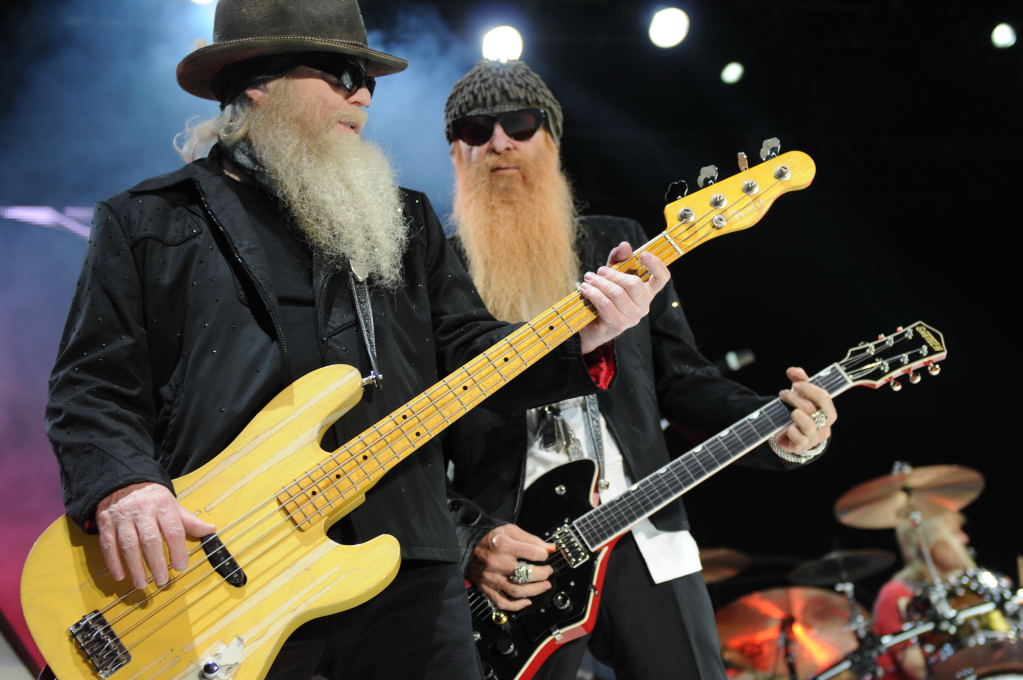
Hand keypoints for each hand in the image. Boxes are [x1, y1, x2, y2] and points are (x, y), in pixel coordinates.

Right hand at [96, 481, 215, 588]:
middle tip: (162, 581)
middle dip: (156, 563)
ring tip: (142, 583)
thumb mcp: (173, 504)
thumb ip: (189, 521)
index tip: (180, 567)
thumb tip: (211, 530)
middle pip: (150, 540)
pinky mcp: (105, 522)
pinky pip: (108, 545)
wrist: (124, 481)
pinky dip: (114, 562)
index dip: (178, 551)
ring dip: (135, 567)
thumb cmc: (153, 498)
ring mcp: (122, 517)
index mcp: (163, 505)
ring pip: (129, 544)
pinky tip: (120, 576)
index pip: (173, 531)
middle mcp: (142, 510)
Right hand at [470, 524, 554, 610]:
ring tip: (545, 585)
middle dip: (543, 574)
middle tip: (548, 571)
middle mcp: (497, 562)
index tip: (545, 555)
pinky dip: (517, 606)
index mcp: (503, 545)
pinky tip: (527, 601)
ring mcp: (491, 578)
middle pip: (526, 574)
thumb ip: (531, 539)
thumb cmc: (490, 538)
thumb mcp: (510, 530)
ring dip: (536, 590)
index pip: (533, 553)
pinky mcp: (487, 588)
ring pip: (517, 591)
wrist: (468, 546)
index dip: (544, 555)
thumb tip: (550, 548)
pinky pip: (502, 603)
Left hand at [578, 242, 669, 353]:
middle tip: (598, 271)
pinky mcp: (618, 325)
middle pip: (634, 284)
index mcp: (646, 291)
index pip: (661, 278)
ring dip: (600, 284)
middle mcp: (643, 305)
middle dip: (613, 274)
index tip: (643, 254)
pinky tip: (585, 290)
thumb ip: (618, 260)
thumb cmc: (603, 297)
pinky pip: (606, 304)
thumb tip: (625, 245)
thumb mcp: (611, 275)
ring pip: (617, 294)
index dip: (657, 265)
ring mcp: (632, 317)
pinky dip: (594, 294)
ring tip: (588, 279)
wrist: (589, 326)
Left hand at [775, 366, 837, 453]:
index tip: (796, 384)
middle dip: (796, 398)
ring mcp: (814, 438)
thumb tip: (793, 370)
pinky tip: (787, 426)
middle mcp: (824, 426)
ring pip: (809, 425)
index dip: (810, 389)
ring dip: (794, 413)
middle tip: (783, 394)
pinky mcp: (802, 447)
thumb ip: (800, 381)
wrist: (792, 437)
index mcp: (827, 412)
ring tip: (784, 407)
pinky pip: (800, 439)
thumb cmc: (800, 413)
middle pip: (813, 409)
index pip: (824, 399)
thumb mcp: (802, 396)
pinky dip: (792, 431)